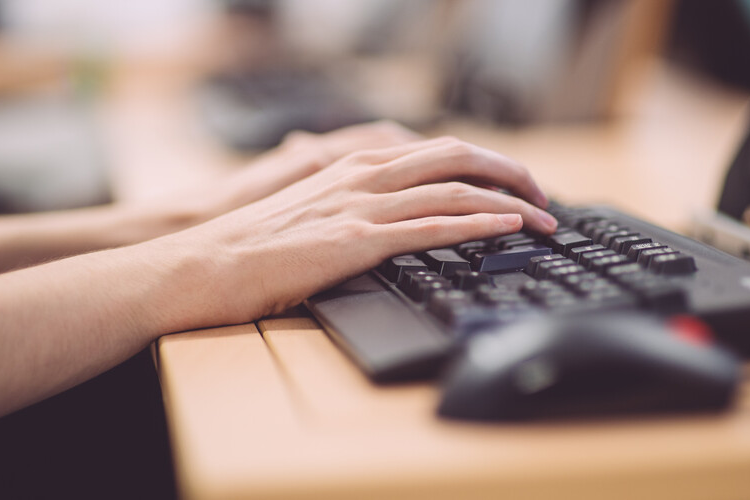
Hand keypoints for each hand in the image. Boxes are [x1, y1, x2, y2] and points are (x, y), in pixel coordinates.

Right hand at [157, 136, 556, 329]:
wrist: (205, 262)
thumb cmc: (251, 241)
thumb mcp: (309, 205)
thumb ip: (347, 196)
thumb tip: (376, 199)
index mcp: (354, 163)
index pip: (437, 150)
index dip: (484, 163)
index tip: (512, 182)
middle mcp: (364, 174)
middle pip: (457, 156)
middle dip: (510, 171)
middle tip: (543, 193)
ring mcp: (361, 204)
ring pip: (454, 188)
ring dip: (510, 201)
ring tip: (544, 218)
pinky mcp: (356, 240)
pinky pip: (432, 225)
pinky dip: (479, 224)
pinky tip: (508, 228)